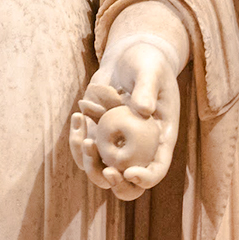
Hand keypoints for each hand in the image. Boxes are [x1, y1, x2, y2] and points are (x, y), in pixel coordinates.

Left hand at [69, 34, 182, 200]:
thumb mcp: (150, 71)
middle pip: (128, 182)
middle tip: (105, 170)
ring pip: (100, 171)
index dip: (146, 177)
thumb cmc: (146, 62)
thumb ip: (146, 89)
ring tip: (82, 123)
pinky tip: (78, 115)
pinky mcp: (98, 135)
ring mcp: (117, 144)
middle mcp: (140, 147)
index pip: (157, 167)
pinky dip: (77, 139)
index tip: (130, 173)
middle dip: (115, 182)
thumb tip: (142, 110)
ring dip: (88, 159)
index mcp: (161, 137)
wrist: (128, 56)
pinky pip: (85, 150)